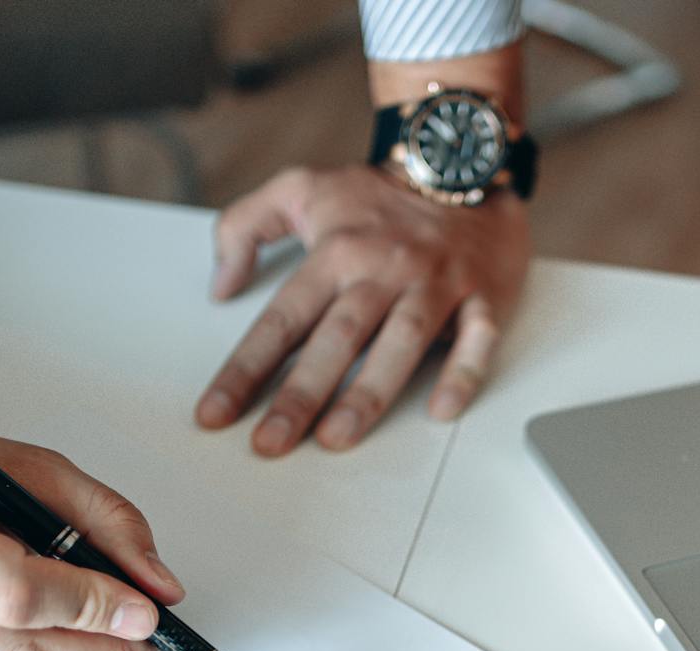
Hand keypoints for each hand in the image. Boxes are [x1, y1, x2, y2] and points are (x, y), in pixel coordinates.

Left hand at [196, 164, 529, 454]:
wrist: (461, 158)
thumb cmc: (380, 192)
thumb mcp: (299, 187)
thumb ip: (244, 227)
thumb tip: (221, 285)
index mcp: (336, 251)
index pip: (282, 320)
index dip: (245, 369)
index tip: (216, 412)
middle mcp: (384, 269)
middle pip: (336, 338)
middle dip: (300, 394)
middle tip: (271, 443)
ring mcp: (436, 284)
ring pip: (400, 342)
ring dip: (369, 393)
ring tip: (337, 437)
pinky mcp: (483, 295)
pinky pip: (476, 337)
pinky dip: (463, 372)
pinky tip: (442, 409)